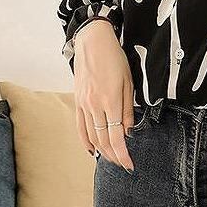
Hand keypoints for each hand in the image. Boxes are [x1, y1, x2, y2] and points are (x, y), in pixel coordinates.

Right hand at [73, 19, 134, 170]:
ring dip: (101, 151)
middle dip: (113, 156)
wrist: (92, 42)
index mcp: (110, 100)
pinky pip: (80, 126)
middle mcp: (95, 105)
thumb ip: (128, 109)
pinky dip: (85, 140)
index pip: (116, 136)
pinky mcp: (77, 101)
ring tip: (111, 159)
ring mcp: (83, 104)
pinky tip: (91, 150)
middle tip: (123, 165)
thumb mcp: (128, 82)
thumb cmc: (115, 59)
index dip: (122, 154)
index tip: (129, 164)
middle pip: (103, 140)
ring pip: (91, 136)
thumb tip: (128, 131)